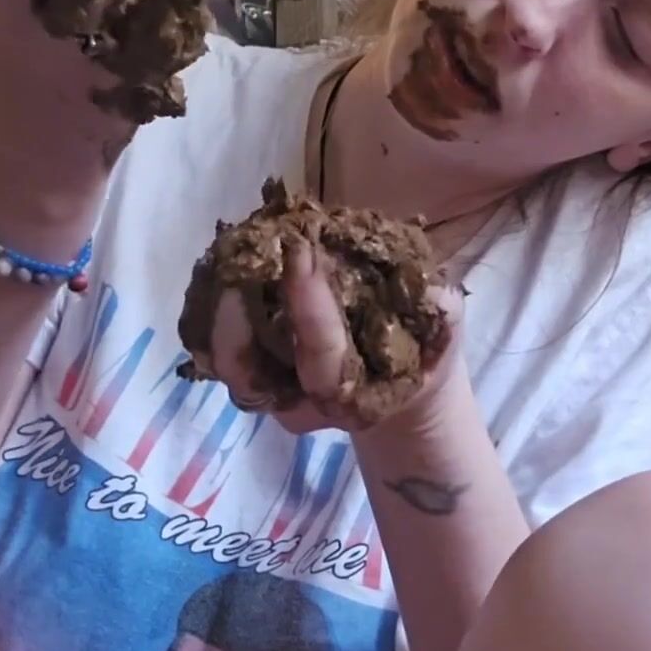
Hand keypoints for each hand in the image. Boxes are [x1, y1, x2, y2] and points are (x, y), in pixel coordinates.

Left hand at [205, 241, 464, 439]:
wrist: (400, 384)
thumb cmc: (421, 355)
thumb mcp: (442, 333)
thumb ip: (441, 314)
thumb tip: (436, 291)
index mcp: (348, 395)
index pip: (319, 353)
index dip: (309, 304)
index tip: (301, 250)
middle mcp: (298, 400)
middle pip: (247, 372)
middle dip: (235, 318)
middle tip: (240, 255)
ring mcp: (267, 388)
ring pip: (222, 360)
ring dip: (215, 309)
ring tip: (226, 252)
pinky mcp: (249, 367)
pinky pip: (213, 345)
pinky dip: (208, 307)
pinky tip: (221, 260)